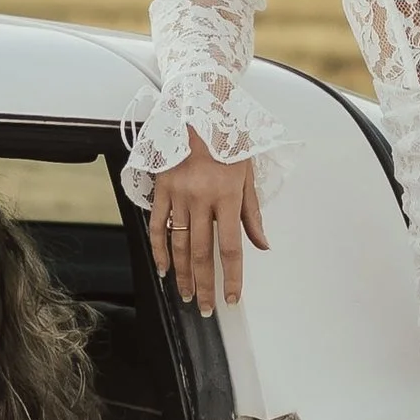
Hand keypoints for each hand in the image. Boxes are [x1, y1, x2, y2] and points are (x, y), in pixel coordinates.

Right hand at [147, 148, 264, 315]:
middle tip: (205, 308)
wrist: (197, 111)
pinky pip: (158, 226)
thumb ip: (252, 213)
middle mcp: (202, 198)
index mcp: (227, 195)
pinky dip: (160, 250)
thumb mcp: (247, 174)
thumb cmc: (227, 141)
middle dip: (205, 285)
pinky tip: (164, 269)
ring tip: (186, 295)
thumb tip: (261, 245)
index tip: (232, 298)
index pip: (231, 247)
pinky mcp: (161, 189)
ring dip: (183, 274)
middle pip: (203, 253)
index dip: (232, 278)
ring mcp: (178, 195)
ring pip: (179, 244)